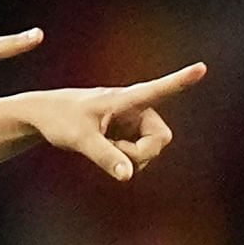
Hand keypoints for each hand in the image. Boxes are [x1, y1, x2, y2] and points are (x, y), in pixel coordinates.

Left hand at [8, 61, 206, 180]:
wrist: (42, 117)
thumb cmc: (58, 119)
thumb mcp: (79, 139)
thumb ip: (105, 157)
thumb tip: (128, 176)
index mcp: (124, 99)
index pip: (157, 90)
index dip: (180, 81)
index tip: (201, 68)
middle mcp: (135, 108)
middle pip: (160, 138)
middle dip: (141, 153)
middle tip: (114, 153)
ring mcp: (132, 121)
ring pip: (150, 149)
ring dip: (131, 157)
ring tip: (104, 146)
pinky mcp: (127, 132)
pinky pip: (139, 154)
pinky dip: (125, 159)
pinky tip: (106, 149)